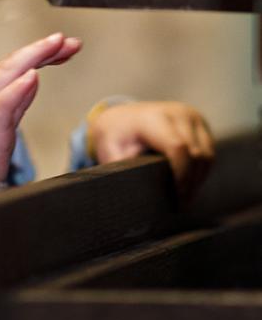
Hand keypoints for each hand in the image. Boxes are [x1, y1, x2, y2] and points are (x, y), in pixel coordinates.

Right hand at [0, 33, 80, 179]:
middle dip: (42, 48)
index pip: (15, 65)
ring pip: (7, 74)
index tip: (66, 46)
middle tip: (70, 41)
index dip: (41, 52)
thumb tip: (33, 77)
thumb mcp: (0, 122)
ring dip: (34, 56)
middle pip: (13, 63)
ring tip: (56, 44)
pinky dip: (17, 89)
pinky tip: (33, 76)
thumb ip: (17, 100)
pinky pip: (2, 106)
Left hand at [88, 101, 213, 195]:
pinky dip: (201, 170)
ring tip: (185, 200)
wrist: (122, 117)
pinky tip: (189, 186)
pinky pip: (209, 151)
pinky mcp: (200, 123)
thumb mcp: (110, 152)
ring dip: (198, 179)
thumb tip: (132, 196)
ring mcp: (191, 116)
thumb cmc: (115, 137)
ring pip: (207, 154)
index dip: (181, 176)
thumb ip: (122, 170)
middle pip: (196, 153)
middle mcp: (177, 113)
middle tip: (181, 206)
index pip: (178, 148)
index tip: (176, 200)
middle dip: (190, 183)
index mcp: (153, 118)